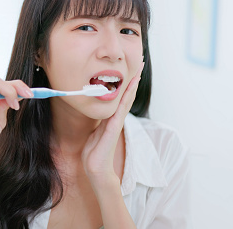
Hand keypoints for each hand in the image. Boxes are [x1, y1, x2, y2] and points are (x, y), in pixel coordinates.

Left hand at [81, 62, 144, 185]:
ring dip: (132, 86)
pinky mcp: (114, 128)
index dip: (125, 83)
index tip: (130, 69)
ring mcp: (116, 123)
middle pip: (127, 95)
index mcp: (111, 118)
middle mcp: (116, 119)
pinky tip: (129, 88)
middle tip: (138, 64)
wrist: (96, 168)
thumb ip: (98, 123)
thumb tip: (95, 113)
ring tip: (137, 72)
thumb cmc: (94, 152)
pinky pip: (121, 109)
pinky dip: (126, 98)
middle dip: (132, 80)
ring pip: (126, 100)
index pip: (120, 97)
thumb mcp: (94, 132)